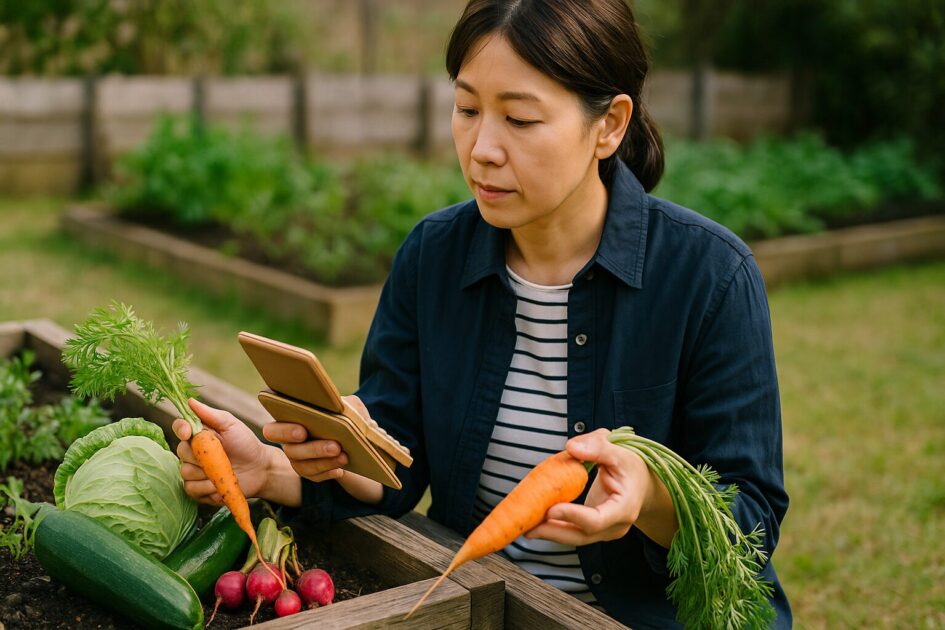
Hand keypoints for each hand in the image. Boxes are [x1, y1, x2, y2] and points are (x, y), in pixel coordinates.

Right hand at [173, 399, 273, 505]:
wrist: (260, 468)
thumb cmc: (246, 444)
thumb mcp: (231, 425)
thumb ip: (211, 414)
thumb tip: (190, 401)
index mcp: (199, 434)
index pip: (179, 427)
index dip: (181, 429)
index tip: (189, 433)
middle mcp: (192, 452)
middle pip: (181, 451)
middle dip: (200, 454)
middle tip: (221, 455)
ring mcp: (193, 471)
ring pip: (186, 472)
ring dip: (207, 473)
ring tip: (224, 471)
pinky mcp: (197, 490)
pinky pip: (192, 489)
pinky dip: (207, 488)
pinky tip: (220, 485)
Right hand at [260, 396, 373, 483]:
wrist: (354, 436)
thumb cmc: (345, 416)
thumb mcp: (347, 406)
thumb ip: (342, 404)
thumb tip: (343, 409)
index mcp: (289, 422)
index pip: (272, 431)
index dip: (284, 432)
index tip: (303, 432)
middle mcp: (289, 444)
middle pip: (292, 451)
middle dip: (315, 449)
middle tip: (336, 446)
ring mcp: (298, 460)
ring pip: (304, 466)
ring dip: (325, 463)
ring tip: (344, 457)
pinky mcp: (310, 472)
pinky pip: (315, 477)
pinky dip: (328, 473)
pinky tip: (341, 470)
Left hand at [526, 429, 676, 547]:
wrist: (643, 485)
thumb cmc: (632, 467)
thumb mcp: (620, 452)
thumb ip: (598, 447)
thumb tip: (571, 447)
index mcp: (625, 509)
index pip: (597, 519)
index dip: (574, 516)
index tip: (551, 509)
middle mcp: (615, 527)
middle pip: (582, 535)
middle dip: (553, 531)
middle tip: (527, 525)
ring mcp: (604, 532)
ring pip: (574, 537)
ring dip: (548, 532)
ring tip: (523, 525)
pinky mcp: (593, 531)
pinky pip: (572, 532)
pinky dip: (553, 527)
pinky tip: (533, 521)